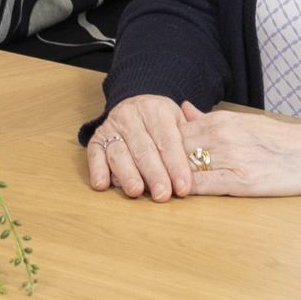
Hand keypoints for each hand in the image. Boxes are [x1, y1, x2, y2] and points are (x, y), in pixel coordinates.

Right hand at [85, 94, 201, 199]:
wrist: (135, 105)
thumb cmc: (162, 122)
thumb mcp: (179, 121)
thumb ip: (192, 138)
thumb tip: (205, 158)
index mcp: (156, 110)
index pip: (168, 141)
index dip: (176, 165)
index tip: (183, 188)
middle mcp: (131, 116)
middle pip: (144, 148)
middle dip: (154, 174)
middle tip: (162, 195)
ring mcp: (112, 126)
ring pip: (119, 152)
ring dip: (127, 174)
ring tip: (136, 191)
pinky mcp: (96, 138)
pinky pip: (95, 154)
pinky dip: (97, 169)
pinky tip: (102, 185)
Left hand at [91, 97, 300, 198]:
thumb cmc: (285, 141)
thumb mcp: (245, 122)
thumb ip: (209, 117)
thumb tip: (181, 109)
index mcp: (219, 121)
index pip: (172, 130)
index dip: (149, 142)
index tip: (126, 148)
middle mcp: (219, 136)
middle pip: (170, 147)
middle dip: (145, 160)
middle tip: (118, 171)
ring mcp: (229, 158)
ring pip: (182, 166)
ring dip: (158, 176)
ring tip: (132, 187)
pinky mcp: (241, 181)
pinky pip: (203, 185)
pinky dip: (182, 191)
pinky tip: (166, 198)